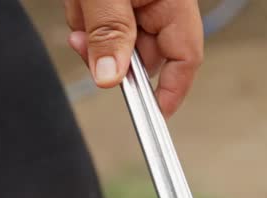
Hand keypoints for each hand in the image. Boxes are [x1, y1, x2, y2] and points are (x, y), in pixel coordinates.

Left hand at [64, 0, 203, 116]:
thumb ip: (110, 32)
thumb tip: (109, 77)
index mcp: (173, 1)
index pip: (185, 57)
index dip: (171, 91)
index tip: (153, 117)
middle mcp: (160, 5)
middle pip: (140, 55)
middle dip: (105, 52)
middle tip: (81, 38)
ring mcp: (139, 3)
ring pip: (113, 42)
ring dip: (89, 31)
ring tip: (82, 4)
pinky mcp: (117, 2)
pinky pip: (98, 25)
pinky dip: (83, 17)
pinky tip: (81, 1)